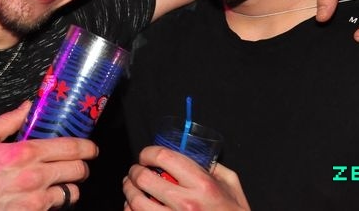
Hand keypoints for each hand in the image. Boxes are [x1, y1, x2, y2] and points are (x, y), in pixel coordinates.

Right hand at [0, 101, 97, 209]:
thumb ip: (10, 121)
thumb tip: (28, 105)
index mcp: (26, 153)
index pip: (71, 148)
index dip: (87, 147)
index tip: (91, 148)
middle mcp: (35, 176)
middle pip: (78, 170)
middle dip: (82, 166)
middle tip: (79, 164)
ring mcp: (35, 199)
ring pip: (73, 192)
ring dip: (71, 186)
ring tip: (64, 182)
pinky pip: (58, 207)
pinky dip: (57, 202)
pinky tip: (49, 196)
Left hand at [123, 146, 249, 209]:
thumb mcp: (230, 184)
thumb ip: (212, 167)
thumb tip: (193, 155)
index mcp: (202, 184)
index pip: (164, 157)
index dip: (148, 152)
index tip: (145, 155)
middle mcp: (186, 203)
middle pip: (144, 179)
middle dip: (134, 171)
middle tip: (135, 171)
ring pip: (136, 203)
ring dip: (128, 192)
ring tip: (130, 188)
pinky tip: (134, 207)